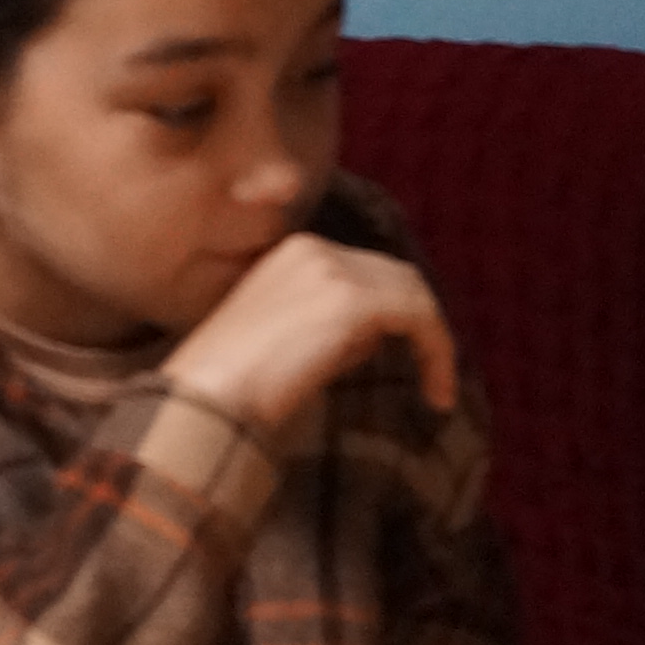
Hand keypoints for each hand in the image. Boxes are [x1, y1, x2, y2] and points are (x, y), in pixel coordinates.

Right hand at [162, 234, 458, 437]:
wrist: (207, 396)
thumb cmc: (235, 384)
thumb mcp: (289, 340)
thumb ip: (334, 327)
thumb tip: (378, 336)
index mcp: (295, 252)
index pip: (367, 270)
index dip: (397, 311)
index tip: (409, 358)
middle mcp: (316, 249)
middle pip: (397, 275)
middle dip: (421, 321)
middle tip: (433, 371)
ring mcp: (333, 270)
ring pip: (414, 294)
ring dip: (434, 342)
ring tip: (437, 392)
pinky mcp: (351, 300)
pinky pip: (419, 318)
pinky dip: (436, 353)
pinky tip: (437, 395)